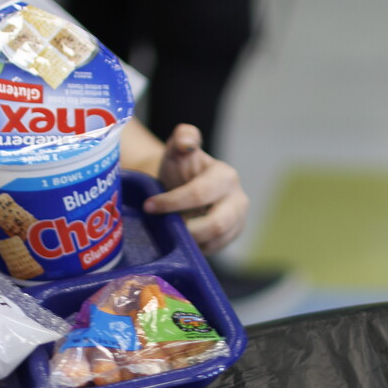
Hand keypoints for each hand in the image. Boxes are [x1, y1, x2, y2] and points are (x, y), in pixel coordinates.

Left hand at [142, 124, 248, 254]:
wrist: (184, 186)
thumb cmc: (179, 168)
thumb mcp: (177, 150)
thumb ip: (182, 137)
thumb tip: (185, 141)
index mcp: (225, 176)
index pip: (199, 194)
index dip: (171, 202)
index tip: (148, 206)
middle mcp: (238, 199)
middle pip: (217, 224)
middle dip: (188, 229)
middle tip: (165, 227)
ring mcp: (238, 220)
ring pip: (217, 240)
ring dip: (191, 240)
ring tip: (172, 231)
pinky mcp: (232, 236)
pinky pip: (215, 249)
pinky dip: (196, 247)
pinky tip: (182, 238)